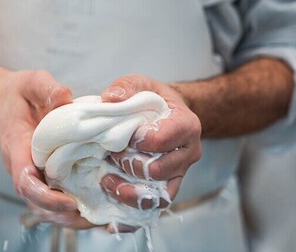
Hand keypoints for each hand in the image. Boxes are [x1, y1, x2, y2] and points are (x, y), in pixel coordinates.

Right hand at [0, 69, 139, 231]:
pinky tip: (87, 206)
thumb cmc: (14, 92)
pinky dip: (64, 206)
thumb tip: (66, 99)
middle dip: (61, 215)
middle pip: (35, 201)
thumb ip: (46, 88)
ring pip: (40, 204)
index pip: (25, 181)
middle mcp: (19, 164)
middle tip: (93, 218)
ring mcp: (26, 169)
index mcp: (17, 145)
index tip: (70, 202)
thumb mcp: (30, 81)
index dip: (46, 197)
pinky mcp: (35, 169)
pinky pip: (46, 194)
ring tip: (95, 219)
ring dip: (65, 216)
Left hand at [100, 74, 201, 208]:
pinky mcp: (169, 187)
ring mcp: (179, 173)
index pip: (162, 140)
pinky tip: (113, 208)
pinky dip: (133, 211)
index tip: (122, 136)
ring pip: (158, 195)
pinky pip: (155, 206)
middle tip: (112, 155)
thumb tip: (109, 99)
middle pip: (158, 170)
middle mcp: (189, 153)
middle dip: (129, 165)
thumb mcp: (141, 84)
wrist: (166, 115)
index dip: (136, 141)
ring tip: (107, 181)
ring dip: (128, 192)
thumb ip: (126, 87)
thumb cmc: (153, 99)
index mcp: (186, 125)